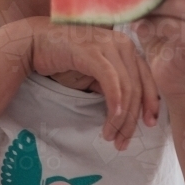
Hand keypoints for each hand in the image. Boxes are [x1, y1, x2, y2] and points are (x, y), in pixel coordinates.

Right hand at [26, 16, 158, 149]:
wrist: (34, 42)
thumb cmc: (63, 58)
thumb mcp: (93, 75)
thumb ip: (112, 85)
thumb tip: (127, 109)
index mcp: (126, 47)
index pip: (146, 79)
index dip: (151, 104)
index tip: (149, 124)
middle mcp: (122, 43)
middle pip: (137, 87)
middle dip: (132, 119)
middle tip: (123, 141)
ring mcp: (107, 45)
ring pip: (126, 88)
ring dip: (120, 117)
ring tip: (110, 136)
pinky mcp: (92, 51)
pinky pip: (110, 81)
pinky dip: (114, 102)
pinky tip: (112, 118)